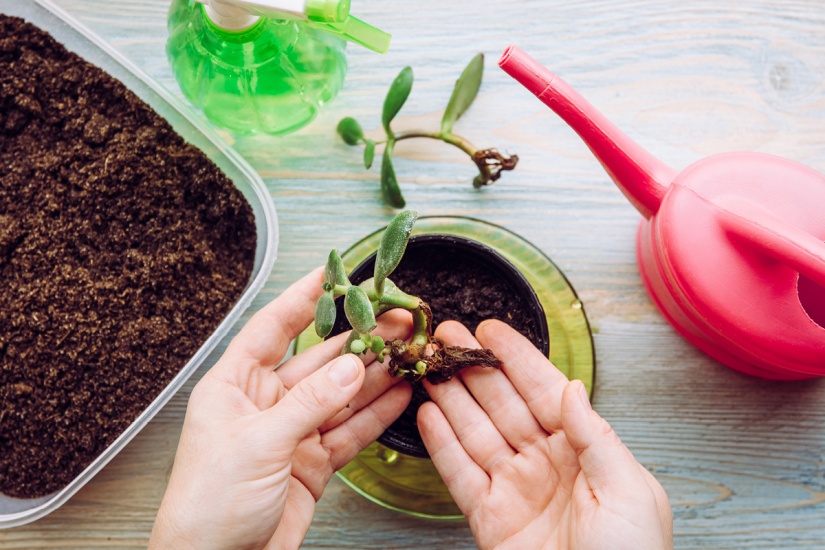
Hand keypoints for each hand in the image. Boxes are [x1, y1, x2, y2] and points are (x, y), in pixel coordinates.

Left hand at [149, 268, 411, 549]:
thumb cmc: (209, 504)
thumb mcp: (260, 443)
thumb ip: (311, 402)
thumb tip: (353, 366)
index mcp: (235, 385)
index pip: (273, 328)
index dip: (304, 298)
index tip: (333, 272)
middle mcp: (265, 403)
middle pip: (318, 360)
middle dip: (357, 339)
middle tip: (394, 319)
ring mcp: (292, 432)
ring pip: (340, 394)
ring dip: (374, 375)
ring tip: (407, 351)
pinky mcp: (313, 462)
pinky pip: (350, 430)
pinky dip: (376, 414)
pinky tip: (399, 394)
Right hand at [418, 320, 671, 549]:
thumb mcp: (630, 491)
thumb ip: (597, 436)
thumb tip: (573, 388)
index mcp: (584, 450)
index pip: (544, 391)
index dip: (516, 359)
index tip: (491, 331)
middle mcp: (545, 462)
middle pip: (502, 403)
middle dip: (473, 367)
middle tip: (446, 335)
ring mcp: (514, 488)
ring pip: (475, 431)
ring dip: (450, 396)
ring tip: (429, 365)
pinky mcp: (488, 517)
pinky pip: (459, 473)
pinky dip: (441, 444)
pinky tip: (427, 414)